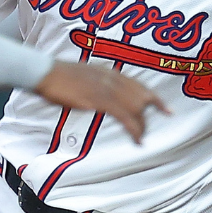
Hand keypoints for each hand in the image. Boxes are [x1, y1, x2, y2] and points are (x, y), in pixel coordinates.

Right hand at [32, 62, 168, 142]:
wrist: (45, 73)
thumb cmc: (56, 76)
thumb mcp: (81, 76)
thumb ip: (94, 84)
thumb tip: (98, 94)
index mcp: (108, 72)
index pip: (138, 85)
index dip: (153, 98)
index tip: (166, 110)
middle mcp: (112, 78)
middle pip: (141, 97)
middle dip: (149, 115)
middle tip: (150, 128)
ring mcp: (107, 88)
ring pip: (136, 108)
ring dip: (140, 126)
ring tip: (140, 138)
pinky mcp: (100, 100)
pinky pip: (124, 116)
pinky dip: (134, 129)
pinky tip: (137, 140)